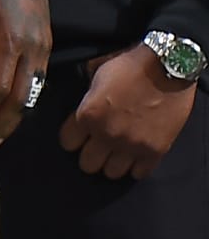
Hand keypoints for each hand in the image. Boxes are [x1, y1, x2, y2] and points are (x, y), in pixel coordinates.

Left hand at [0, 0, 50, 146]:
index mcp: (10, 42)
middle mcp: (32, 50)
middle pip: (20, 98)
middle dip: (2, 123)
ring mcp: (43, 49)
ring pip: (32, 93)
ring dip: (15, 116)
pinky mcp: (47, 46)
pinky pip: (37, 82)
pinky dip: (24, 100)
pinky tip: (12, 110)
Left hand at [58, 44, 195, 178]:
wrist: (170, 67)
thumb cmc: (131, 66)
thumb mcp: (98, 76)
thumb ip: (86, 99)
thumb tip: (79, 110)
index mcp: (89, 115)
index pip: (68, 143)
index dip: (73, 138)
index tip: (80, 135)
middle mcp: (107, 134)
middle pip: (88, 164)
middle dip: (91, 154)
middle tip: (99, 145)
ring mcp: (132, 145)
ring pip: (111, 173)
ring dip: (113, 162)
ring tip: (118, 151)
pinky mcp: (155, 151)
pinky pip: (139, 173)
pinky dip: (136, 165)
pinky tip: (136, 154)